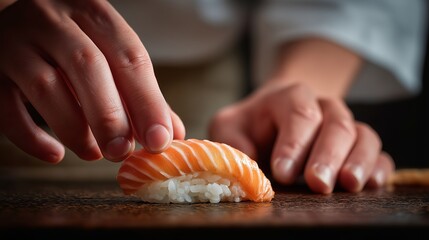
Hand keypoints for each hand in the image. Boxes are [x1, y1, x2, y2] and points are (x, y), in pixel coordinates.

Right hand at [0, 0, 184, 162]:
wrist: (13, 22)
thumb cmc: (74, 44)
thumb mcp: (109, 54)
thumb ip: (139, 92)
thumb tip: (170, 134)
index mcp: (93, 12)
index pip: (129, 57)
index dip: (148, 102)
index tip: (160, 141)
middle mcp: (53, 19)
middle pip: (88, 66)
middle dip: (110, 117)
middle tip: (123, 153)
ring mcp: (15, 39)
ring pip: (45, 86)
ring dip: (75, 129)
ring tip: (94, 154)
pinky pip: (5, 105)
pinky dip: (30, 136)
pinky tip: (54, 154)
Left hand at [209, 82, 394, 193]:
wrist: (274, 118)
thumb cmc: (250, 125)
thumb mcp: (229, 127)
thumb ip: (230, 139)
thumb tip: (243, 163)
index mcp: (290, 96)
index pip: (298, 113)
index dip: (293, 143)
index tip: (282, 172)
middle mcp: (323, 107)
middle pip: (335, 123)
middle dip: (327, 155)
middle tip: (317, 183)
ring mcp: (344, 126)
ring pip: (362, 135)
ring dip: (358, 160)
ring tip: (348, 184)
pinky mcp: (358, 147)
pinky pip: (378, 152)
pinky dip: (378, 167)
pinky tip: (372, 184)